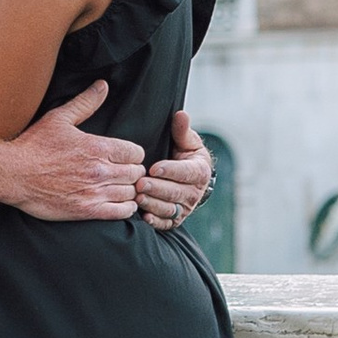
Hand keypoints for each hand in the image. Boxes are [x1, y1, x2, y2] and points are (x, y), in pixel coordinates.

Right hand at [1, 84, 145, 222]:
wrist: (13, 174)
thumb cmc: (34, 146)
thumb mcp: (59, 118)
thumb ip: (85, 103)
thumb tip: (103, 86)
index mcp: (98, 146)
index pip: (136, 152)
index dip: (132, 154)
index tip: (124, 156)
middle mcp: (100, 170)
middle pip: (136, 172)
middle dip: (131, 171)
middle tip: (121, 171)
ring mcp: (95, 192)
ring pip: (131, 192)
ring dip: (128, 189)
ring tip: (119, 186)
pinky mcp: (87, 210)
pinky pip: (122, 211)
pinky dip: (125, 207)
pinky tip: (117, 201)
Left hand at [138, 111, 212, 232]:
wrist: (186, 178)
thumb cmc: (183, 155)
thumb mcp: (186, 142)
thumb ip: (182, 130)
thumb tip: (181, 115)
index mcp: (199, 171)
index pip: (186, 172)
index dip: (171, 171)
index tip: (154, 168)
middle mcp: (194, 192)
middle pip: (176, 192)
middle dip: (157, 188)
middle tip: (141, 184)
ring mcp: (185, 207)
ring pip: (169, 208)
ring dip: (153, 204)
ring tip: (138, 197)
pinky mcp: (175, 219)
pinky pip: (166, 223)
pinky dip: (156, 221)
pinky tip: (144, 216)